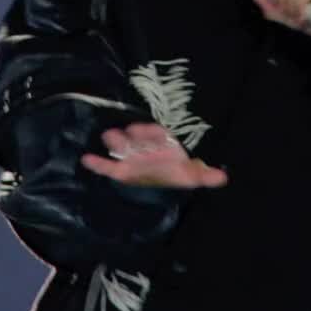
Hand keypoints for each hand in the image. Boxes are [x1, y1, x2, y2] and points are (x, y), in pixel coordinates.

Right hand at [80, 123, 227, 188]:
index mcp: (161, 143)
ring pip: (121, 146)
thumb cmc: (176, 170)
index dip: (155, 132)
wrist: (162, 176)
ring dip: (117, 142)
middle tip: (131, 133)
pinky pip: (107, 167)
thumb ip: (204, 175)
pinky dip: (97, 164)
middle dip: (134, 135)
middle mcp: (145, 146)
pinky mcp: (121, 169)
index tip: (157, 134)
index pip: (157, 134)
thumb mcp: (191, 174)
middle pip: (137, 137)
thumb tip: (223, 178)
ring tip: (110, 137)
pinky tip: (86, 160)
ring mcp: (131, 156)